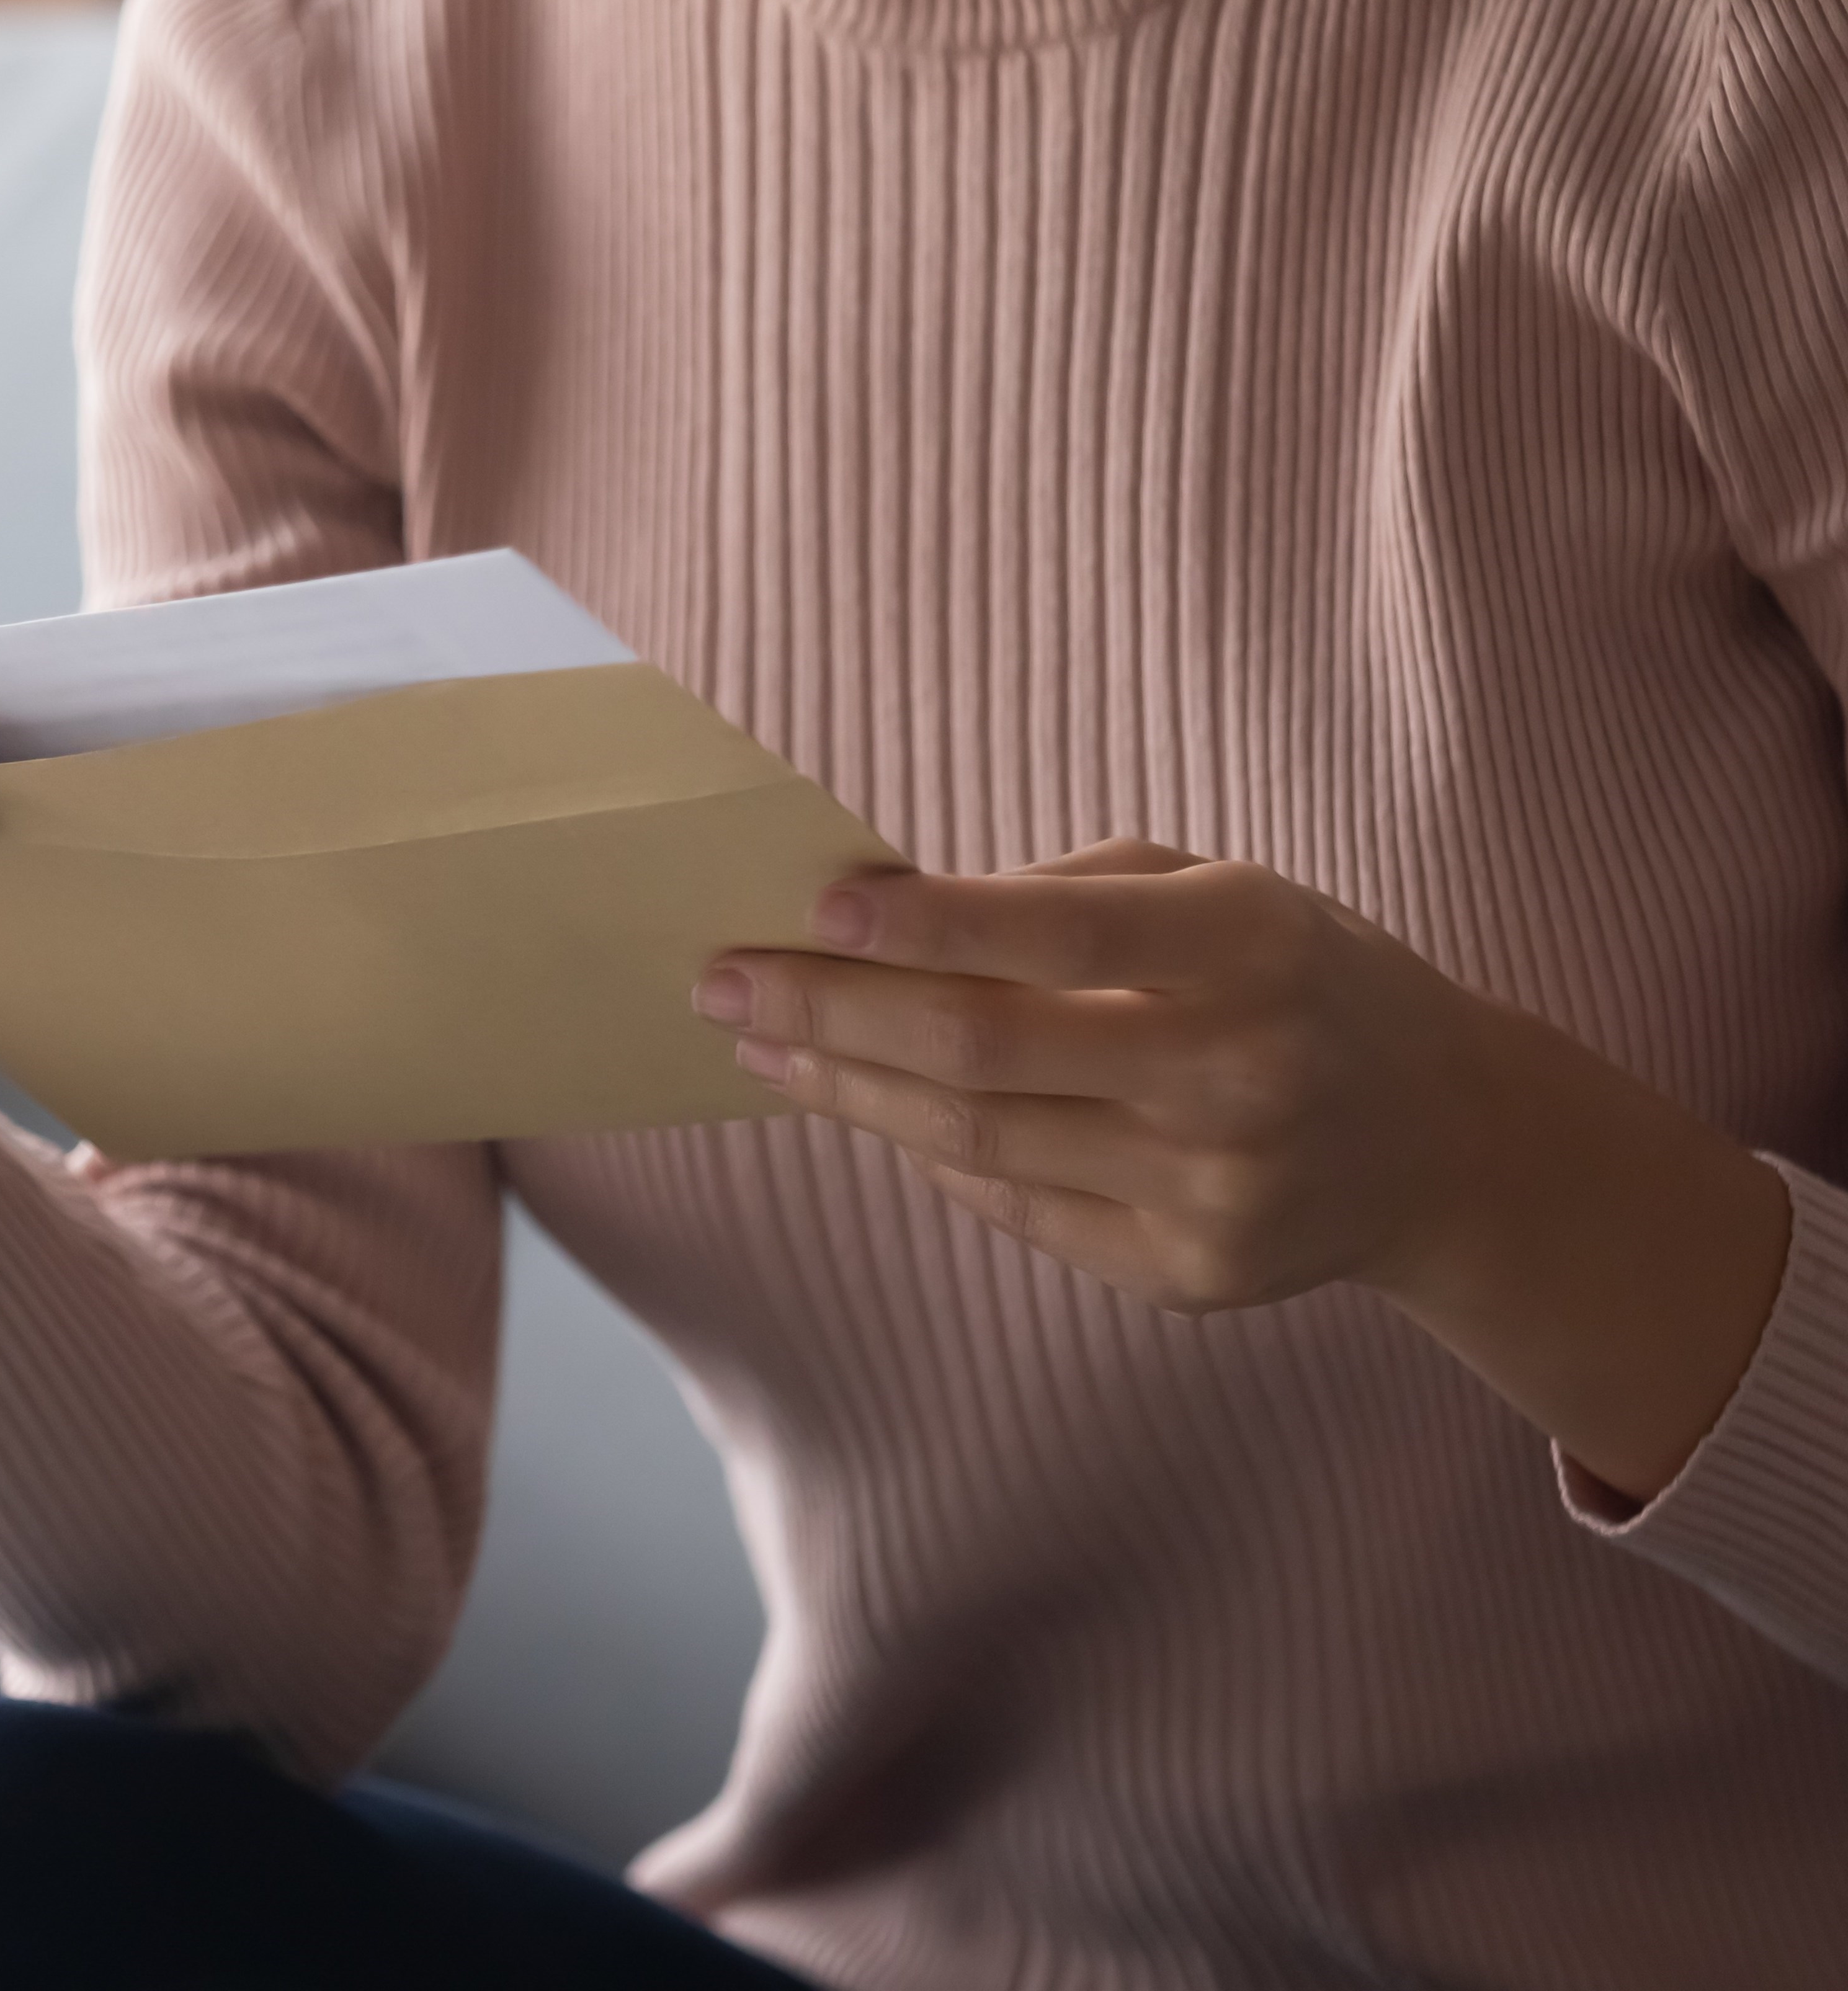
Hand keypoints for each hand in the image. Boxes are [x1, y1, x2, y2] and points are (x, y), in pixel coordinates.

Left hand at [696, 839, 1790, 1496]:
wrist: (1444, 1139)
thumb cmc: (1290, 976)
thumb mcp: (1215, 891)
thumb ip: (1060, 893)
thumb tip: (879, 914)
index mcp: (1255, 950)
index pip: (1063, 937)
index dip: (930, 924)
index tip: (815, 905)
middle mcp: (1241, 1077)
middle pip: (990, 1054)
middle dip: (835, 1016)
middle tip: (723, 982)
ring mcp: (1218, 1192)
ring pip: (980, 1144)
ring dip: (848, 1092)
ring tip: (762, 1044)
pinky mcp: (1193, 1276)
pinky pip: (1018, 1208)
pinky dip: (928, 1153)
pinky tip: (866, 1107)